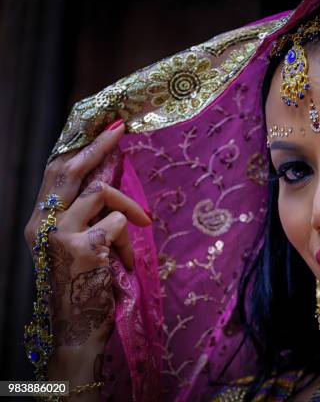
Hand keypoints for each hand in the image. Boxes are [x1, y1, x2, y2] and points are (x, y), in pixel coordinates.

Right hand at [23, 119, 150, 384]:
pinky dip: (128, 242)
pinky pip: (118, 223)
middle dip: (97, 145)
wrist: (78, 331)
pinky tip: (122, 264)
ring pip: (101, 192)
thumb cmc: (86, 287)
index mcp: (42, 220)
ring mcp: (58, 233)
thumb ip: (91, 213)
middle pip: (69, 168)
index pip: (56, 172)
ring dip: (128, 211)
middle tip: (120, 129)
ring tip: (138, 233)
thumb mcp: (84, 243)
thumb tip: (113, 176)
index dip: (79, 147)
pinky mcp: (80, 246)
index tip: (103, 128)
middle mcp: (42, 222)